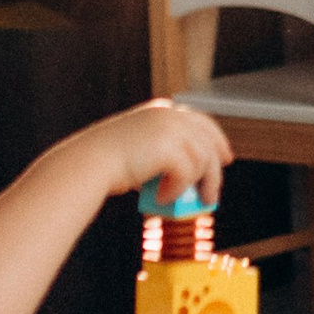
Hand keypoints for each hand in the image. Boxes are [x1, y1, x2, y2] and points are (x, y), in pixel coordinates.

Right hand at [83, 101, 233, 206]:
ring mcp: (171, 128)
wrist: (88, 163)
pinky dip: (177, 191)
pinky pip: (188, 174)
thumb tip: (185, 176)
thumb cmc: (106, 160)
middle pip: (208, 140)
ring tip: (192, 204)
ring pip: (203, 160)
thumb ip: (162, 151)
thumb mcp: (138, 146)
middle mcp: (169, 113)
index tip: (225, 157)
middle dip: (216, 168)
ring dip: (201, 186)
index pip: (200, 121)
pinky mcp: (170, 147)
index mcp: (161, 109)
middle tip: (213, 193)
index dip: (216, 140)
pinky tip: (163, 198)